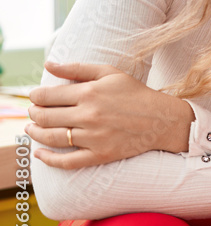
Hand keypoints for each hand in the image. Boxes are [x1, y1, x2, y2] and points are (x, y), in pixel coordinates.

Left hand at [25, 61, 194, 168]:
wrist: (162, 119)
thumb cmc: (136, 93)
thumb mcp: (110, 73)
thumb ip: (77, 68)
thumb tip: (48, 64)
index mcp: (89, 93)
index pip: (46, 96)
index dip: (35, 96)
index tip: (35, 97)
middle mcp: (89, 115)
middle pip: (44, 116)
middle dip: (33, 113)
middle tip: (34, 112)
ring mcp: (94, 137)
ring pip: (51, 138)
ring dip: (35, 133)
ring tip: (32, 129)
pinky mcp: (101, 155)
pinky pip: (67, 161)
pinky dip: (48, 159)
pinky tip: (40, 154)